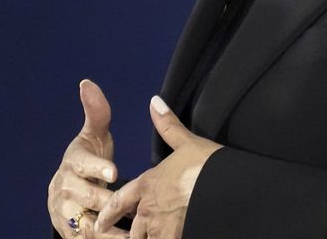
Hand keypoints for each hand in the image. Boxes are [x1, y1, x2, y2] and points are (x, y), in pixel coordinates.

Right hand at [47, 80, 119, 237]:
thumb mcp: (93, 137)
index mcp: (72, 164)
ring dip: (108, 229)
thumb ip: (96, 113)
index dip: (98, 168)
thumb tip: (87, 82)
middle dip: (108, 203)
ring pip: (87, 225)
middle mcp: (64, 190)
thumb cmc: (87, 160)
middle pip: (87, 198)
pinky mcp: (69, 234)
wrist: (65, 193)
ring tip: (132, 233)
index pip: (83, 165)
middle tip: (132, 207)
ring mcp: (65, 214)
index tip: (114, 172)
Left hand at [94, 96, 221, 238]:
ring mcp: (161, 226)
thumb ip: (168, 125)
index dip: (109, 213)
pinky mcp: (175, 236)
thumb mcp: (186, 142)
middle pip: (131, 228)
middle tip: (121, 238)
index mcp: (147, 184)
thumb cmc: (206, 164)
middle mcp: (148, 207)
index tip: (101, 222)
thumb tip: (154, 102)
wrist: (225, 186)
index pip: (120, 201)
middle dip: (128, 235)